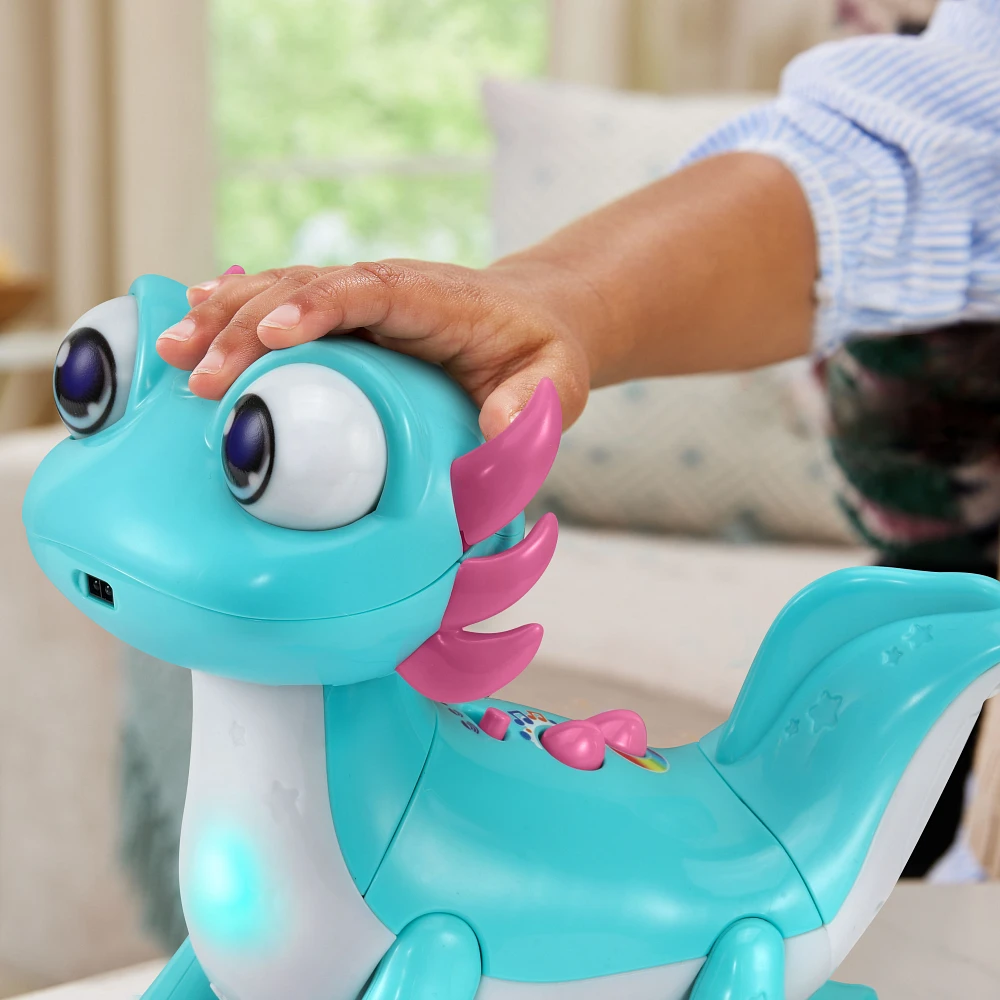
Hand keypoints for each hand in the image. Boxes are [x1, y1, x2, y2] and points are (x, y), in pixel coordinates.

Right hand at [156, 258, 599, 438]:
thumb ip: (537, 401)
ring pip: (280, 291)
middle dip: (248, 327)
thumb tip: (499, 427)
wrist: (529, 323)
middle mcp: (387, 288)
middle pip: (306, 289)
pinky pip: (282, 302)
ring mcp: (360, 298)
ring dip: (225, 318)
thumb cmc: (540, 355)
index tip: (275, 334)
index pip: (370, 290)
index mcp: (435, 299)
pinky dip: (237, 308)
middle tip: (199, 375)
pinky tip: (193, 315)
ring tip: (173, 352)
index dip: (319, 306)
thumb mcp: (558, 381)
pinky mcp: (343, 314)